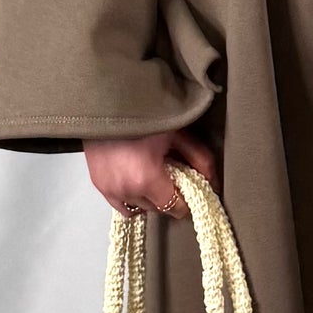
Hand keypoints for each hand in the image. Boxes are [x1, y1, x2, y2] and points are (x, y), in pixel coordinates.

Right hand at [83, 125, 220, 218]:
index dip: (187, 201)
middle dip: (169, 196)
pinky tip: (138, 182)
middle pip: (158, 208)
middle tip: (174, 175)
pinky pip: (122, 206)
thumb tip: (212, 180)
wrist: (105, 104)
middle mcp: (127, 190)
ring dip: (150, 198)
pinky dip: (133, 199)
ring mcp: (110, 190)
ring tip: (153, 175)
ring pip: (140, 207)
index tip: (191, 190)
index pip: (175, 208)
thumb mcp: (176, 133)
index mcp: (146, 179)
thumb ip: (199, 158)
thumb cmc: (141, 114)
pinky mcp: (99, 186)